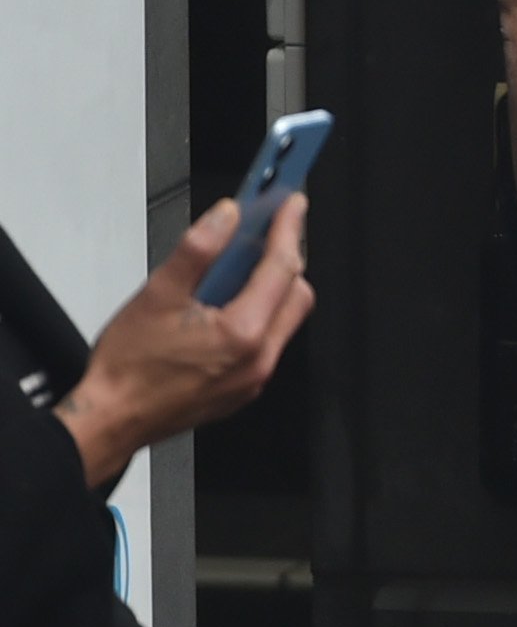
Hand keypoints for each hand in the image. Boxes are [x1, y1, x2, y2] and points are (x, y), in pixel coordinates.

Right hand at [54, 194, 314, 487]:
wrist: (110, 421)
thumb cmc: (127, 369)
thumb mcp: (157, 295)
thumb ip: (198, 250)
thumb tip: (226, 217)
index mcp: (243, 333)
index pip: (282, 268)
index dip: (287, 229)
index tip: (291, 205)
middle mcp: (259, 360)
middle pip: (296, 294)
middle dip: (287, 259)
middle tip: (269, 233)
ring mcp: (253, 379)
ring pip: (285, 321)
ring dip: (273, 290)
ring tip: (243, 267)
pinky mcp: (242, 390)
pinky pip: (267, 345)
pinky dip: (259, 317)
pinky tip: (229, 306)